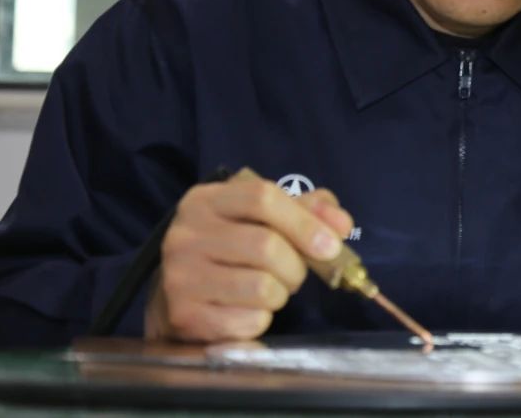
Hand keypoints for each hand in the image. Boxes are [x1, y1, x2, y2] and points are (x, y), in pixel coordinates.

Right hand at [144, 173, 353, 341]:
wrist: (180, 291)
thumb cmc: (233, 247)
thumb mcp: (265, 217)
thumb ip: (308, 211)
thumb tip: (341, 224)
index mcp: (206, 201)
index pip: (262, 198)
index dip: (304, 222)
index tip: (330, 246)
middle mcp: (185, 235)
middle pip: (266, 246)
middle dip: (296, 266)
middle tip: (296, 274)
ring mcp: (180, 277)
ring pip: (261, 287)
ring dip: (280, 293)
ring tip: (270, 290)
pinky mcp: (185, 317)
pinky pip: (248, 321)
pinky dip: (262, 319)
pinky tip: (248, 310)